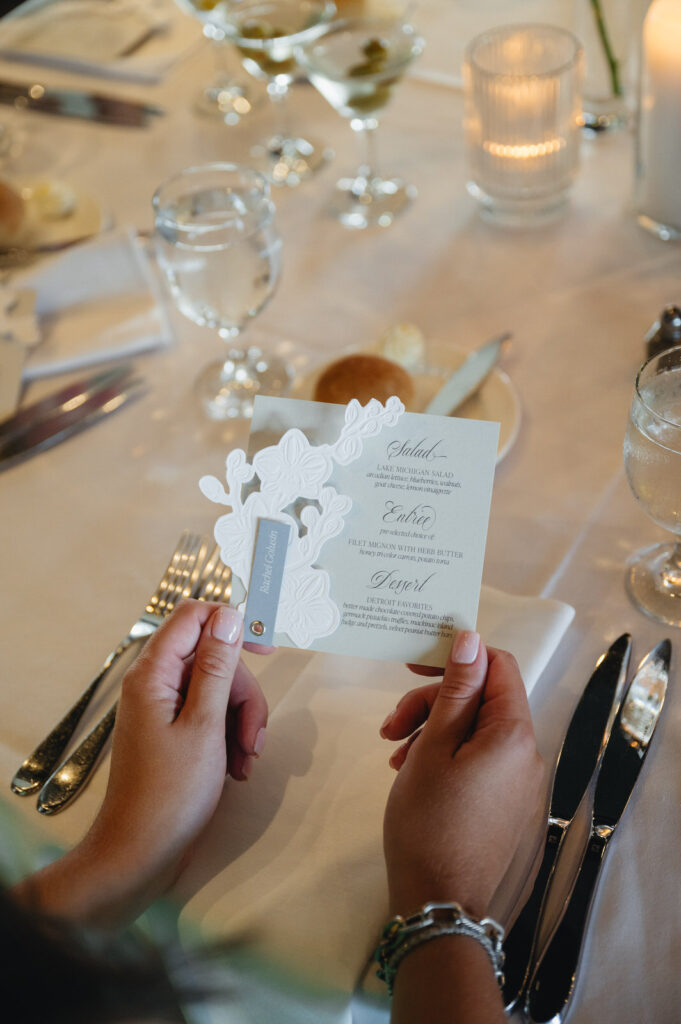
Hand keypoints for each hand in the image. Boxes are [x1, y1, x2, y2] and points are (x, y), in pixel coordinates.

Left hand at [17, 600, 267, 926]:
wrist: (141, 854)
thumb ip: (216, 667)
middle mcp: (155, 684)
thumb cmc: (170, 794)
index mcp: (154, 673)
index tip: (267, 648)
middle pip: (214, 658)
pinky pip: (211, 716)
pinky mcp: (173, 732)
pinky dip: (230, 737)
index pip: (194, 616)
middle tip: (253, 737)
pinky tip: (236, 768)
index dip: (232, 623)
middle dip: (243, 694)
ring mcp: (163, 709)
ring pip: (218, 690)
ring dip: (241, 722)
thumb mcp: (205, 726)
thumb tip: (228, 615)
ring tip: (245, 762)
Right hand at [382, 632, 544, 920]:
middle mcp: (527, 755)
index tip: (414, 664)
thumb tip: (470, 638)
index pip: (498, 666)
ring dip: (433, 730)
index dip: (457, 656)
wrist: (439, 904)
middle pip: (482, 700)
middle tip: (391, 725)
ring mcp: (520, 784)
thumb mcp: (434, 747)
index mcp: (514, 734)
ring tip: (395, 754)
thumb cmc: (429, 821)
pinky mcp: (507, 806)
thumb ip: (455, 690)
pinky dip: (446, 756)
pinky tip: (412, 772)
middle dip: (433, 702)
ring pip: (475, 731)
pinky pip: (479, 761)